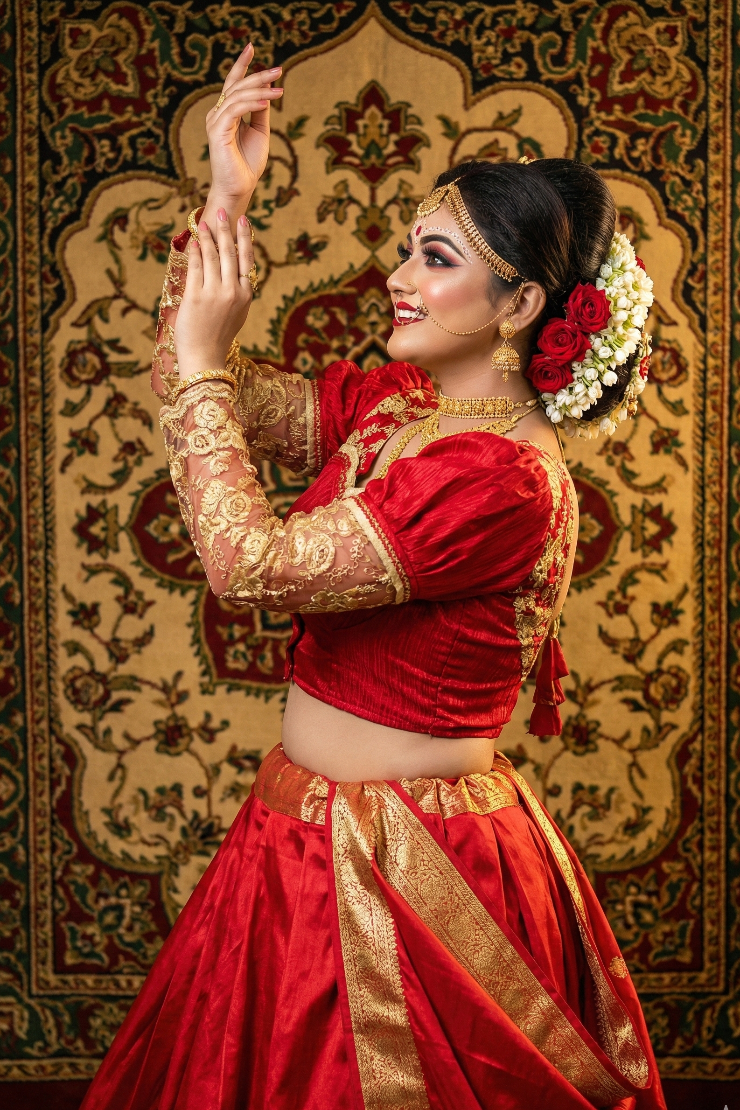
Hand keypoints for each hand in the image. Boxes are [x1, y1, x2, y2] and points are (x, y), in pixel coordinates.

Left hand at [174, 211, 254, 378]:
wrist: (205, 357)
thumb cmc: (218, 337)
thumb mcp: (236, 314)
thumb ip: (236, 293)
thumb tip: (232, 272)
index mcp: (245, 295)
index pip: (247, 260)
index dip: (245, 238)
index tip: (244, 221)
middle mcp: (233, 291)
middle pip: (230, 252)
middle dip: (225, 229)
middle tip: (221, 210)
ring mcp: (215, 293)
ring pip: (212, 256)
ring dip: (208, 235)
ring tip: (204, 221)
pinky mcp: (196, 296)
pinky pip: (196, 267)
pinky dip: (196, 251)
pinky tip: (194, 241)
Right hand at [202, 43, 282, 224]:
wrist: (239, 189)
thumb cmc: (248, 164)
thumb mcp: (260, 132)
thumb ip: (260, 111)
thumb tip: (267, 92)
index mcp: (225, 113)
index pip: (233, 84)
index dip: (242, 65)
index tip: (252, 47)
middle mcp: (217, 114)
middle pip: (237, 86)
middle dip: (258, 76)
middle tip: (279, 69)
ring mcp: (215, 122)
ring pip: (238, 96)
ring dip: (260, 90)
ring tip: (280, 89)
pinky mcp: (217, 132)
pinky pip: (236, 110)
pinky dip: (252, 104)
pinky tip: (267, 102)